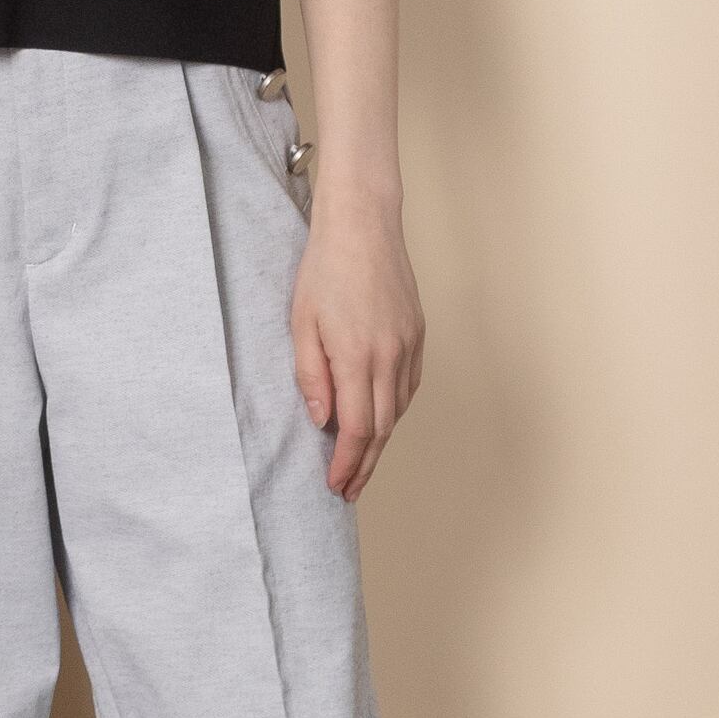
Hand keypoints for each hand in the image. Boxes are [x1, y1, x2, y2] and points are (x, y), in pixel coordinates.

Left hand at [290, 184, 423, 500]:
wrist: (363, 226)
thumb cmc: (324, 269)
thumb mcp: (300, 323)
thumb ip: (311, 375)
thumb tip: (323, 420)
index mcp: (358, 357)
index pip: (355, 429)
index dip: (347, 464)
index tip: (336, 485)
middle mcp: (390, 357)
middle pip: (380, 429)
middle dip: (364, 465)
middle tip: (349, 491)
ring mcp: (409, 347)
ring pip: (396, 410)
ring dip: (378, 441)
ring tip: (359, 463)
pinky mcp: (417, 335)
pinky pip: (408, 387)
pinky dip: (392, 412)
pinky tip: (378, 420)